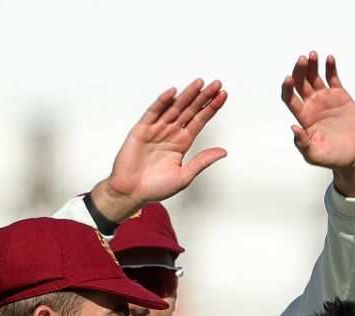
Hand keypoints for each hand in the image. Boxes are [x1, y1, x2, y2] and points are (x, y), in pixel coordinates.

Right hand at [89, 80, 229, 222]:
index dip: (211, 108)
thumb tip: (223, 152)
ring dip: (187, 95)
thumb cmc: (155, 188)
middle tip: (217, 84)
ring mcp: (156, 129)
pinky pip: (153, 112)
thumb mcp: (184, 176)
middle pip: (190, 110)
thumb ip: (202, 161)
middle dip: (204, 97)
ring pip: (175, 108)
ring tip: (200, 83)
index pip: (200, 120)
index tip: (223, 96)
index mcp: (182, 143)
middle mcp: (171, 133)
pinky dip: (163, 101)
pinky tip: (173, 93)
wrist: (131, 192)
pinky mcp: (142, 129)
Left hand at [280, 52, 354, 195]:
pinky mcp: (340, 96)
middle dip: (299, 70)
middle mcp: (311, 105)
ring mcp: (325, 99)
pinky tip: (329, 59)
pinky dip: (330, 68)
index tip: (289, 79)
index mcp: (303, 117)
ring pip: (315, 77)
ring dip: (312, 65)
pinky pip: (333, 78)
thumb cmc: (333, 157)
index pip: (290, 98)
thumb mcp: (314, 154)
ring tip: (312, 55)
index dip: (287, 88)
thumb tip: (293, 128)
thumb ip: (302, 143)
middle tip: (302, 59)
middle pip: (301, 83)